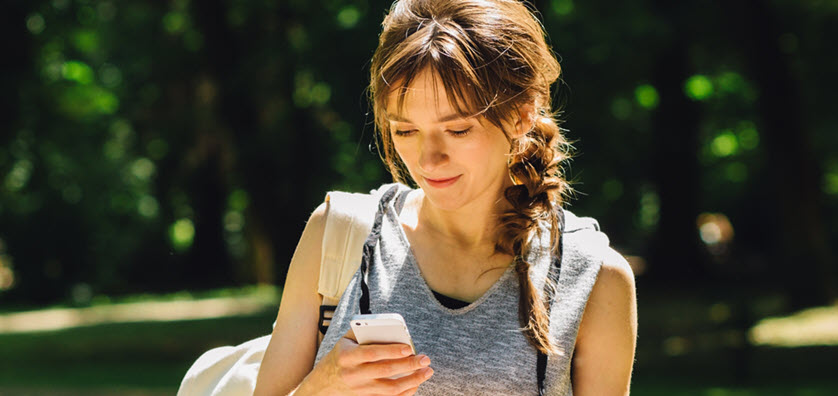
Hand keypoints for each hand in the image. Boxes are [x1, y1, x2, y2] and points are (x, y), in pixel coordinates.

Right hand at [296, 328, 433, 395]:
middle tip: (425, 359)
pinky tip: (415, 384)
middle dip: (408, 365)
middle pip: (385, 371)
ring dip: (412, 381)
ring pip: (390, 389)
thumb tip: (388, 326)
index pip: (372, 353)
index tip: (409, 348)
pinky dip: (405, 393)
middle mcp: (353, 374)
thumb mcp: (345, 341)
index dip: (391, 351)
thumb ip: (364, 332)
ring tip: (426, 372)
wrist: (323, 384)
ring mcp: (360, 390)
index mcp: (347, 356)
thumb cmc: (340, 357)